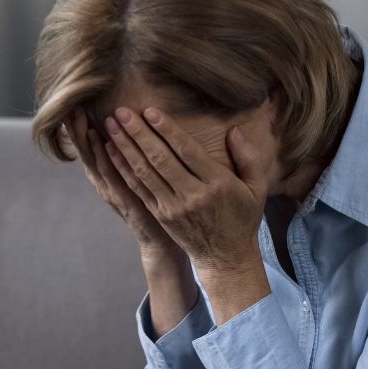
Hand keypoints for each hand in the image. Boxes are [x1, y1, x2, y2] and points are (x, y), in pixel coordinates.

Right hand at [63, 106, 178, 256]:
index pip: (90, 147)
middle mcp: (106, 184)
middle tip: (68, 103)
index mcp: (108, 177)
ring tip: (78, 117)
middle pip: (87, 151)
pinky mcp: (128, 204)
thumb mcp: (138, 179)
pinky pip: (116, 179)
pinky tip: (103, 144)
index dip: (80, 127)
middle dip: (77, 128)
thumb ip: (130, 158)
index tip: (72, 102)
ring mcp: (115, 194)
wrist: (161, 242)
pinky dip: (108, 161)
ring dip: (87, 139)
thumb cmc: (153, 205)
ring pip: (97, 162)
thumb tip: (128, 131)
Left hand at [102, 106, 268, 274]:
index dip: (167, 130)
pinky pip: (139, 188)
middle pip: (161, 159)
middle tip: (120, 111)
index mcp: (217, 184)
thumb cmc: (242, 219)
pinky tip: (112, 151)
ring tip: (111, 125)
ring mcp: (173, 207)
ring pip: (145, 172)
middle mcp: (192, 195)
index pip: (188, 152)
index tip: (150, 111)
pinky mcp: (161, 214)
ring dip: (125, 147)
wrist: (225, 258)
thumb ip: (248, 158)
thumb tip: (234, 131)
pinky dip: (123, 168)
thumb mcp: (256, 189)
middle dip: (138, 133)